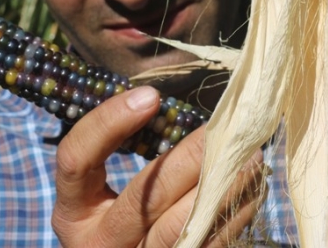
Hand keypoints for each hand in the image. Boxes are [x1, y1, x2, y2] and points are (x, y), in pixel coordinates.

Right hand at [53, 86, 262, 247]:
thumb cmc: (118, 213)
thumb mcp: (102, 188)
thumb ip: (124, 148)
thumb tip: (165, 98)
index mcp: (74, 212)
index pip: (76, 159)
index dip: (108, 123)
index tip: (151, 95)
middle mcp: (99, 242)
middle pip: (144, 197)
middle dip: (188, 159)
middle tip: (222, 129)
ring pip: (181, 226)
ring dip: (221, 187)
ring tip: (250, 156)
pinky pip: (208, 244)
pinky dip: (234, 214)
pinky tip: (253, 188)